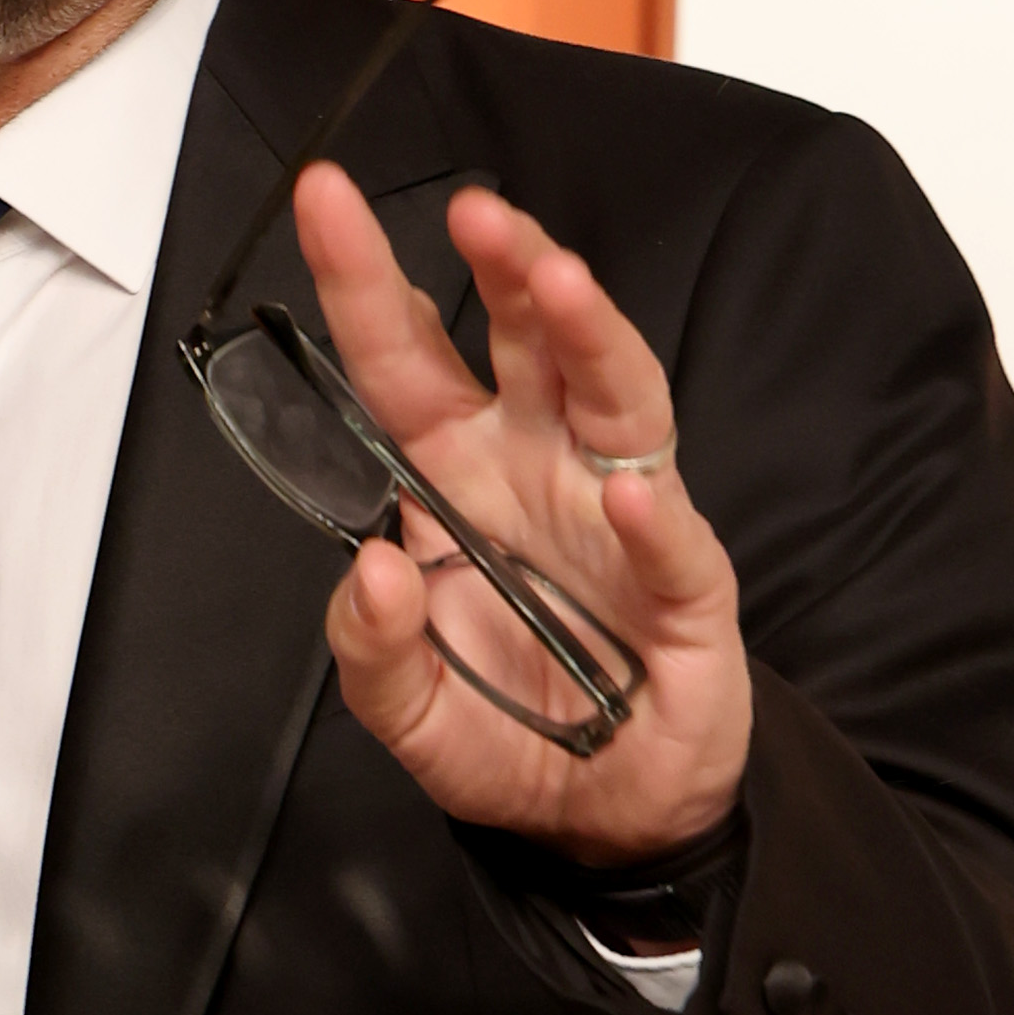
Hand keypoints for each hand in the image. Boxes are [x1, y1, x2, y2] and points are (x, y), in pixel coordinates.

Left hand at [293, 164, 751, 862]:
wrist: (602, 815)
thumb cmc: (508, 731)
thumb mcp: (402, 711)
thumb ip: (369, 647)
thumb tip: (365, 568)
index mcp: (455, 478)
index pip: (406, 359)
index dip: (369, 282)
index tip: (327, 199)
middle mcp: (539, 471)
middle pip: (524, 345)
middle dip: (504, 268)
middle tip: (472, 211)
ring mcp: (619, 517)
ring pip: (613, 398)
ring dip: (588, 336)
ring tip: (557, 280)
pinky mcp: (686, 589)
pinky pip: (671, 539)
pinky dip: (650, 516)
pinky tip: (625, 491)